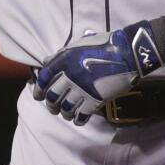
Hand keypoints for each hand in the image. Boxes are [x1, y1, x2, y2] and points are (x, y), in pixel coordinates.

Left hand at [31, 21, 163, 124]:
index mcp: (63, 61)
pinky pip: (82, 115)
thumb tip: (47, 61)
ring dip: (63, 113)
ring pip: (65, 108)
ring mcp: (82, 89)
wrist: (126, 53)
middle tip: (52, 108)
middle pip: (53, 96)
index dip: (38, 89)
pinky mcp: (95, 100)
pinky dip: (78, 119)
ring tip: (65, 114)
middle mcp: (69, 76)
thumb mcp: (77, 44)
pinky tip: (78, 120)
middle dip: (50, 104)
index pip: (43, 78)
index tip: (38, 95)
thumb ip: (61, 54)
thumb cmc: (102, 45)